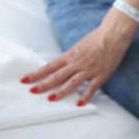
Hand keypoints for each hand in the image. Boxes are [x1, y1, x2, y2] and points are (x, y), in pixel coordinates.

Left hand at [22, 17, 136, 105]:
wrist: (113, 34)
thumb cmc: (96, 39)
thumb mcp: (78, 47)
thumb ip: (69, 58)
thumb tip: (59, 67)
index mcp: (69, 56)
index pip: (49, 66)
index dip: (36, 73)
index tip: (25, 79)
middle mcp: (76, 63)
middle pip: (57, 76)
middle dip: (44, 84)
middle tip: (32, 91)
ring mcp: (88, 70)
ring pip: (72, 83)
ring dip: (61, 91)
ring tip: (51, 99)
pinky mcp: (101, 75)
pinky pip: (92, 88)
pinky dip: (85, 96)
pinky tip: (79, 103)